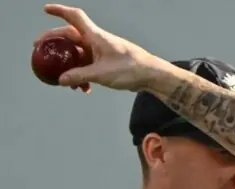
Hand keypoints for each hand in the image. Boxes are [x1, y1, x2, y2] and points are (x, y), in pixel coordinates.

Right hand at [34, 4, 162, 91]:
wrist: (151, 76)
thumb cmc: (131, 69)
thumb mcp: (102, 73)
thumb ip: (80, 76)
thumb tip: (61, 80)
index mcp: (96, 36)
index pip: (75, 17)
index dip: (59, 11)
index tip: (46, 10)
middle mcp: (97, 41)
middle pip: (70, 36)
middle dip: (55, 42)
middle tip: (40, 49)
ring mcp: (102, 51)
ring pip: (79, 54)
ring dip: (69, 64)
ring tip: (61, 78)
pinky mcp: (107, 62)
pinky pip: (89, 65)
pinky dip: (83, 74)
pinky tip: (84, 88)